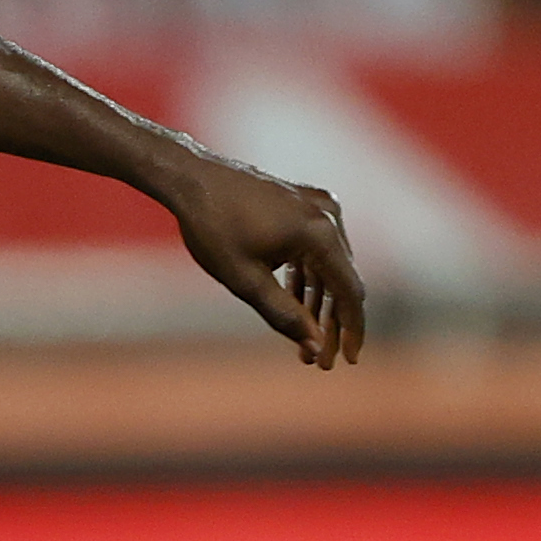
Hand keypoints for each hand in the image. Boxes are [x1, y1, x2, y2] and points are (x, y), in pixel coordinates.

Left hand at [157, 150, 368, 367]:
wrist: (189, 177)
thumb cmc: (212, 227)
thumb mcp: (245, 280)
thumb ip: (283, 315)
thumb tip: (316, 347)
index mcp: (319, 232)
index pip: (350, 292)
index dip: (352, 330)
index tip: (348, 361)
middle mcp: (327, 215)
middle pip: (342, 281)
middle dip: (331, 325)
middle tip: (320, 362)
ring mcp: (316, 206)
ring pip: (328, 267)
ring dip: (318, 305)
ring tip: (305, 343)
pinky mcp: (303, 204)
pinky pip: (315, 250)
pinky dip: (307, 279)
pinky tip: (295, 307)